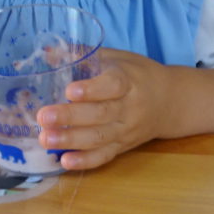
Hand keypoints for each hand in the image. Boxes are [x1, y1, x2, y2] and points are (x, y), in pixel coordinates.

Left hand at [34, 48, 175, 170]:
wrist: (169, 102)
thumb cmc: (136, 74)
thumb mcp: (117, 58)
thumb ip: (85, 56)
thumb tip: (49, 52)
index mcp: (129, 81)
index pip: (113, 85)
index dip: (92, 89)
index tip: (69, 91)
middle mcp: (129, 108)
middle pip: (101, 114)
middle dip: (70, 117)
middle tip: (43, 117)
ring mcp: (127, 130)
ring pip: (100, 137)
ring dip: (71, 140)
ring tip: (46, 139)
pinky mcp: (123, 147)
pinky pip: (104, 156)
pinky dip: (85, 161)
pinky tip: (65, 161)